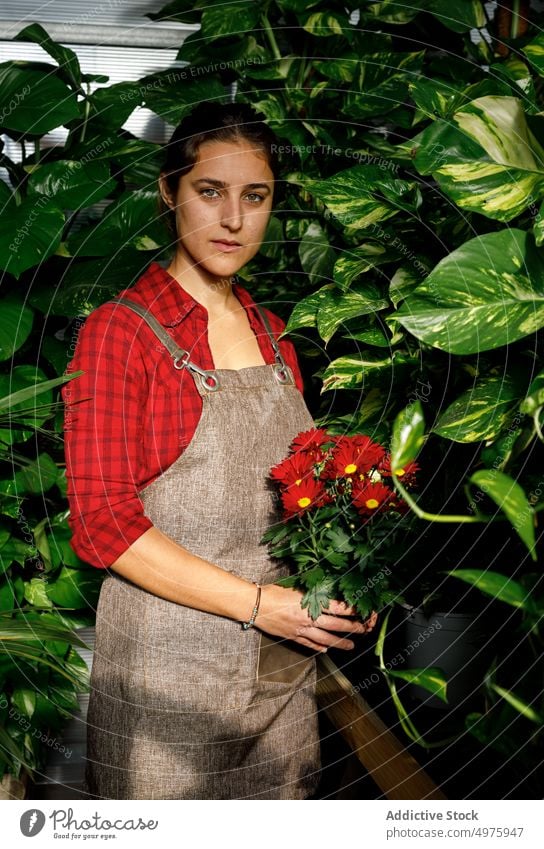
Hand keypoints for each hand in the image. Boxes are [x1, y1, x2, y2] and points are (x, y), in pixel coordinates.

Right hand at [254, 583, 376, 651]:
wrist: (254, 605)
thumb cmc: (273, 592)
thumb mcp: (295, 586)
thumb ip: (311, 591)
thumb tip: (326, 590)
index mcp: (310, 603)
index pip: (337, 607)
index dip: (351, 610)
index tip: (363, 610)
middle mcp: (308, 618)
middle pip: (335, 625)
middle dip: (352, 628)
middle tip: (364, 630)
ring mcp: (300, 629)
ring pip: (325, 639)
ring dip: (340, 643)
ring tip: (351, 646)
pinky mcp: (292, 636)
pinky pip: (308, 644)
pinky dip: (318, 647)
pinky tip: (325, 649)